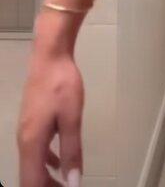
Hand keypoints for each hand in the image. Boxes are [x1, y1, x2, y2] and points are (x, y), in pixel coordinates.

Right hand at [17, 48, 83, 186]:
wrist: (49, 56)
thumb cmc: (61, 85)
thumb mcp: (71, 118)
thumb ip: (72, 151)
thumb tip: (73, 183)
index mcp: (32, 144)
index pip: (31, 183)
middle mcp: (25, 142)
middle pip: (30, 177)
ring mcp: (27, 132)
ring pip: (33, 165)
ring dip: (47, 178)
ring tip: (65, 184)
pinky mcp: (33, 123)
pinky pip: (37, 152)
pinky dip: (47, 162)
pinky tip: (61, 162)